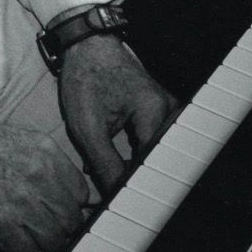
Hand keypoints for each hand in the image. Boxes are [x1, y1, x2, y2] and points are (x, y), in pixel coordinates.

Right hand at [0, 107, 88, 251]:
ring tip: (22, 231)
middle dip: (58, 225)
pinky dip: (18, 250)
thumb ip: (44, 162)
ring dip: (39, 240)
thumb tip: (62, 190)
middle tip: (40, 224)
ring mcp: (20, 200)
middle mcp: (40, 175)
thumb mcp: (18, 138)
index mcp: (46, 152)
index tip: (58, 208)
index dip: (69, 204)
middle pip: (70, 220)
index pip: (82, 193)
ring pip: (53, 240)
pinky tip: (6, 237)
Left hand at [57, 35, 178, 198]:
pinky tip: (117, 168)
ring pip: (154, 153)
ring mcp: (162, 110)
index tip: (127, 206)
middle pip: (159, 160)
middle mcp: (167, 111)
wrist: (84, 44)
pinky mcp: (153, 111)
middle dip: (140, 181)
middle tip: (122, 203)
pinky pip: (149, 142)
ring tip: (118, 188)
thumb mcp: (88, 126)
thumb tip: (115, 195)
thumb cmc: (86, 76)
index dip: (141, 189)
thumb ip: (104, 163)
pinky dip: (134, 157)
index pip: (155, 165)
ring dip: (136, 170)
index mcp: (155, 113)